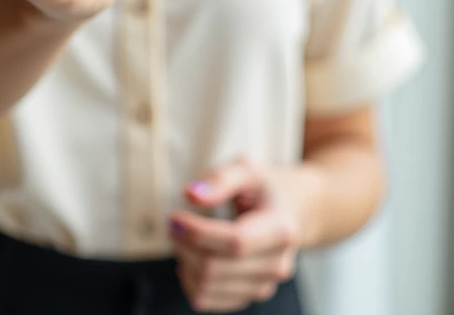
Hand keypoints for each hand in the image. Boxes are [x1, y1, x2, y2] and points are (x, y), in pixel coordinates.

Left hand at [169, 159, 299, 312]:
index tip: (174, 217)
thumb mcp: (248, 170)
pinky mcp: (251, 295)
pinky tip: (188, 259)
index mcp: (281, 230)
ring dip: (184, 263)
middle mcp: (277, 264)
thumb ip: (220, 179)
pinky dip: (190, 281)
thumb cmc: (267, 188)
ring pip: (209, 288)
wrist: (297, 212)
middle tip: (173, 223)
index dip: (199, 233)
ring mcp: (265, 284)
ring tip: (182, 238)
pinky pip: (209, 300)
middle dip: (185, 246)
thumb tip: (191, 195)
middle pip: (217, 268)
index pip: (236, 242)